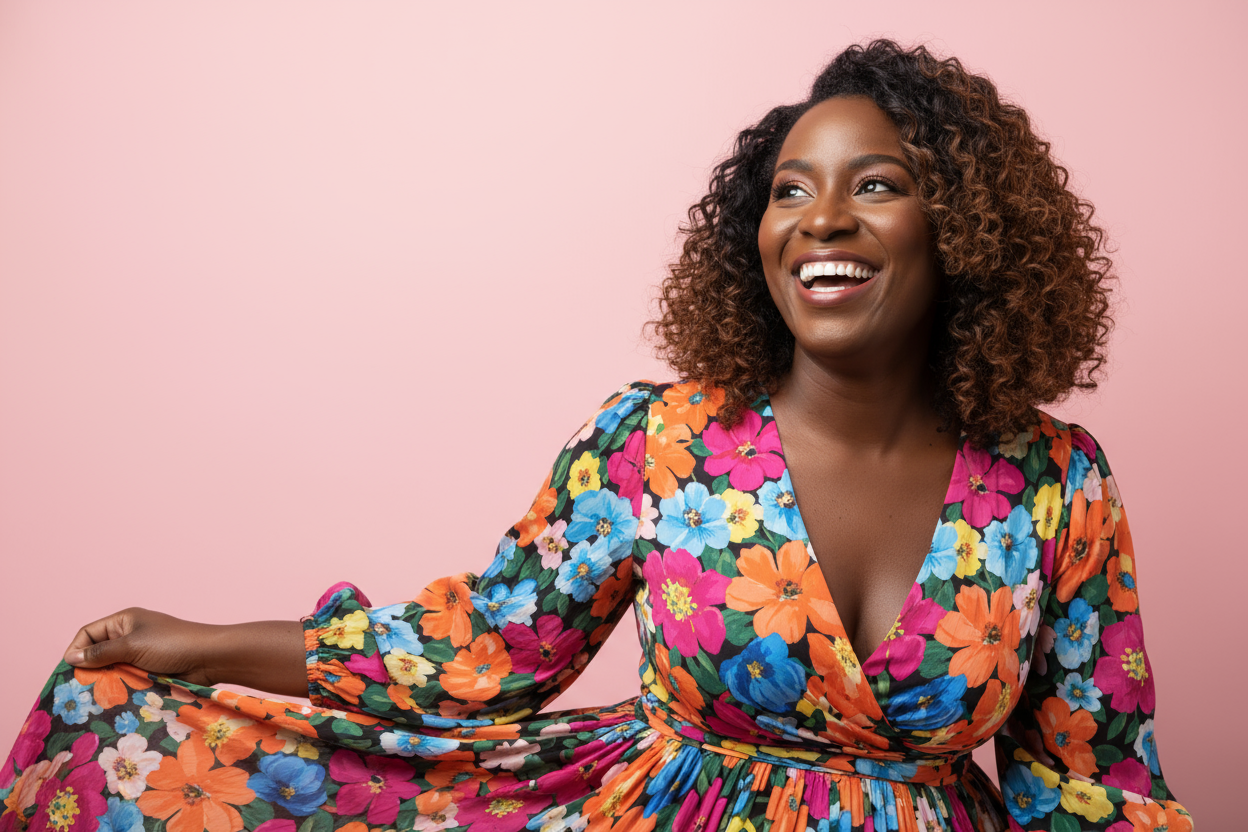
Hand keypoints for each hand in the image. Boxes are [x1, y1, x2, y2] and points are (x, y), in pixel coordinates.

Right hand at [64, 609, 307, 695]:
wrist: (210, 658)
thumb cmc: (173, 645)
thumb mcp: (133, 646)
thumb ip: (102, 653)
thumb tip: (72, 657)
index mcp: (125, 620)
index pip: (89, 632)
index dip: (77, 648)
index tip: (69, 669)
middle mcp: (131, 635)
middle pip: (99, 652)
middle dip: (90, 669)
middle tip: (79, 689)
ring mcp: (141, 653)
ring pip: (113, 669)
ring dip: (106, 681)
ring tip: (95, 697)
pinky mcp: (150, 670)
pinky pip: (128, 679)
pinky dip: (120, 688)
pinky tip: (113, 700)